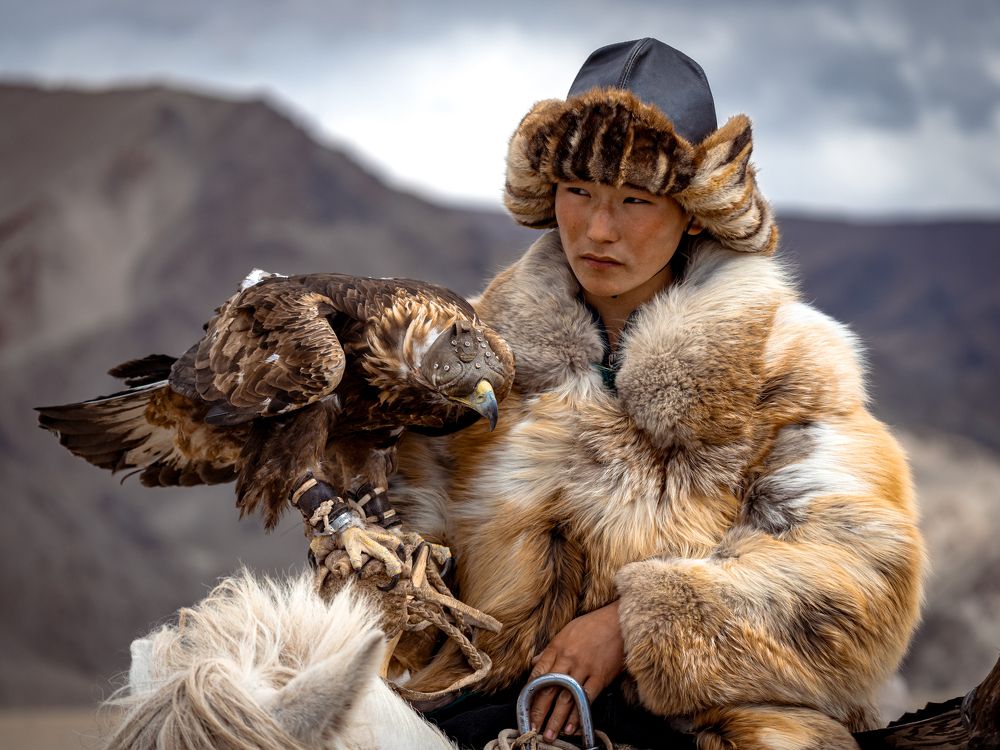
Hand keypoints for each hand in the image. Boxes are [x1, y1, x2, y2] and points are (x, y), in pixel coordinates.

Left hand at [528, 600, 623, 741]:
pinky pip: (586, 699)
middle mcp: (567, 659)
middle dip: (538, 711)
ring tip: (548, 735)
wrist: (618, 620)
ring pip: (566, 698)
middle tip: (532, 729)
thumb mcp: (566, 631)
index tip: (524, 708)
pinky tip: (571, 727)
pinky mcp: (600, 677)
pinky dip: (578, 715)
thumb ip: (550, 648)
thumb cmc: (592, 624)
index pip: (537, 673)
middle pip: (548, 689)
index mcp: (557, 648)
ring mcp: (584, 668)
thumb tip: (535, 661)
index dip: (529, 693)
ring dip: (556, 719)